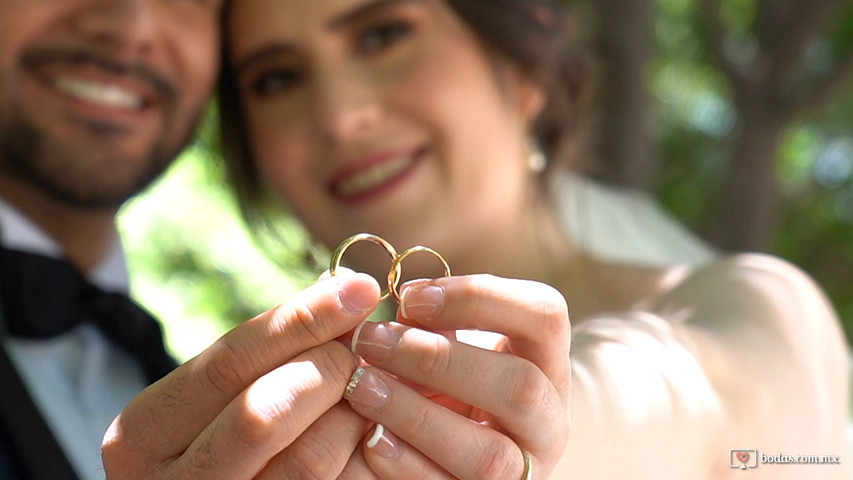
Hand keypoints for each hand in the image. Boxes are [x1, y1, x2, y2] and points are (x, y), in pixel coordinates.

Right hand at [102, 273, 383, 478]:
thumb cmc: (206, 448)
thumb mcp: (206, 401)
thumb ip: (260, 354)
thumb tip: (338, 287)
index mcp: (143, 433)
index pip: (229, 361)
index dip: (300, 319)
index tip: (357, 287)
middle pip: (265, 410)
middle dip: (327, 366)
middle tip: (362, 347)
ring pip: (307, 459)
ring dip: (352, 412)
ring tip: (369, 385)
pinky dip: (359, 449)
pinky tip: (368, 424)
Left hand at [343, 274, 570, 478]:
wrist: (467, 459)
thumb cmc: (451, 386)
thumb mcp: (452, 350)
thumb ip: (431, 326)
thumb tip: (388, 304)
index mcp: (547, 362)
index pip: (544, 316)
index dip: (479, 298)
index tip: (408, 296)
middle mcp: (550, 421)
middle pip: (520, 386)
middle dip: (438, 359)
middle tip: (371, 341)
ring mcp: (527, 473)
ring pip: (490, 455)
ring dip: (417, 417)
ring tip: (359, 388)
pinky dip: (407, 465)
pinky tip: (369, 439)